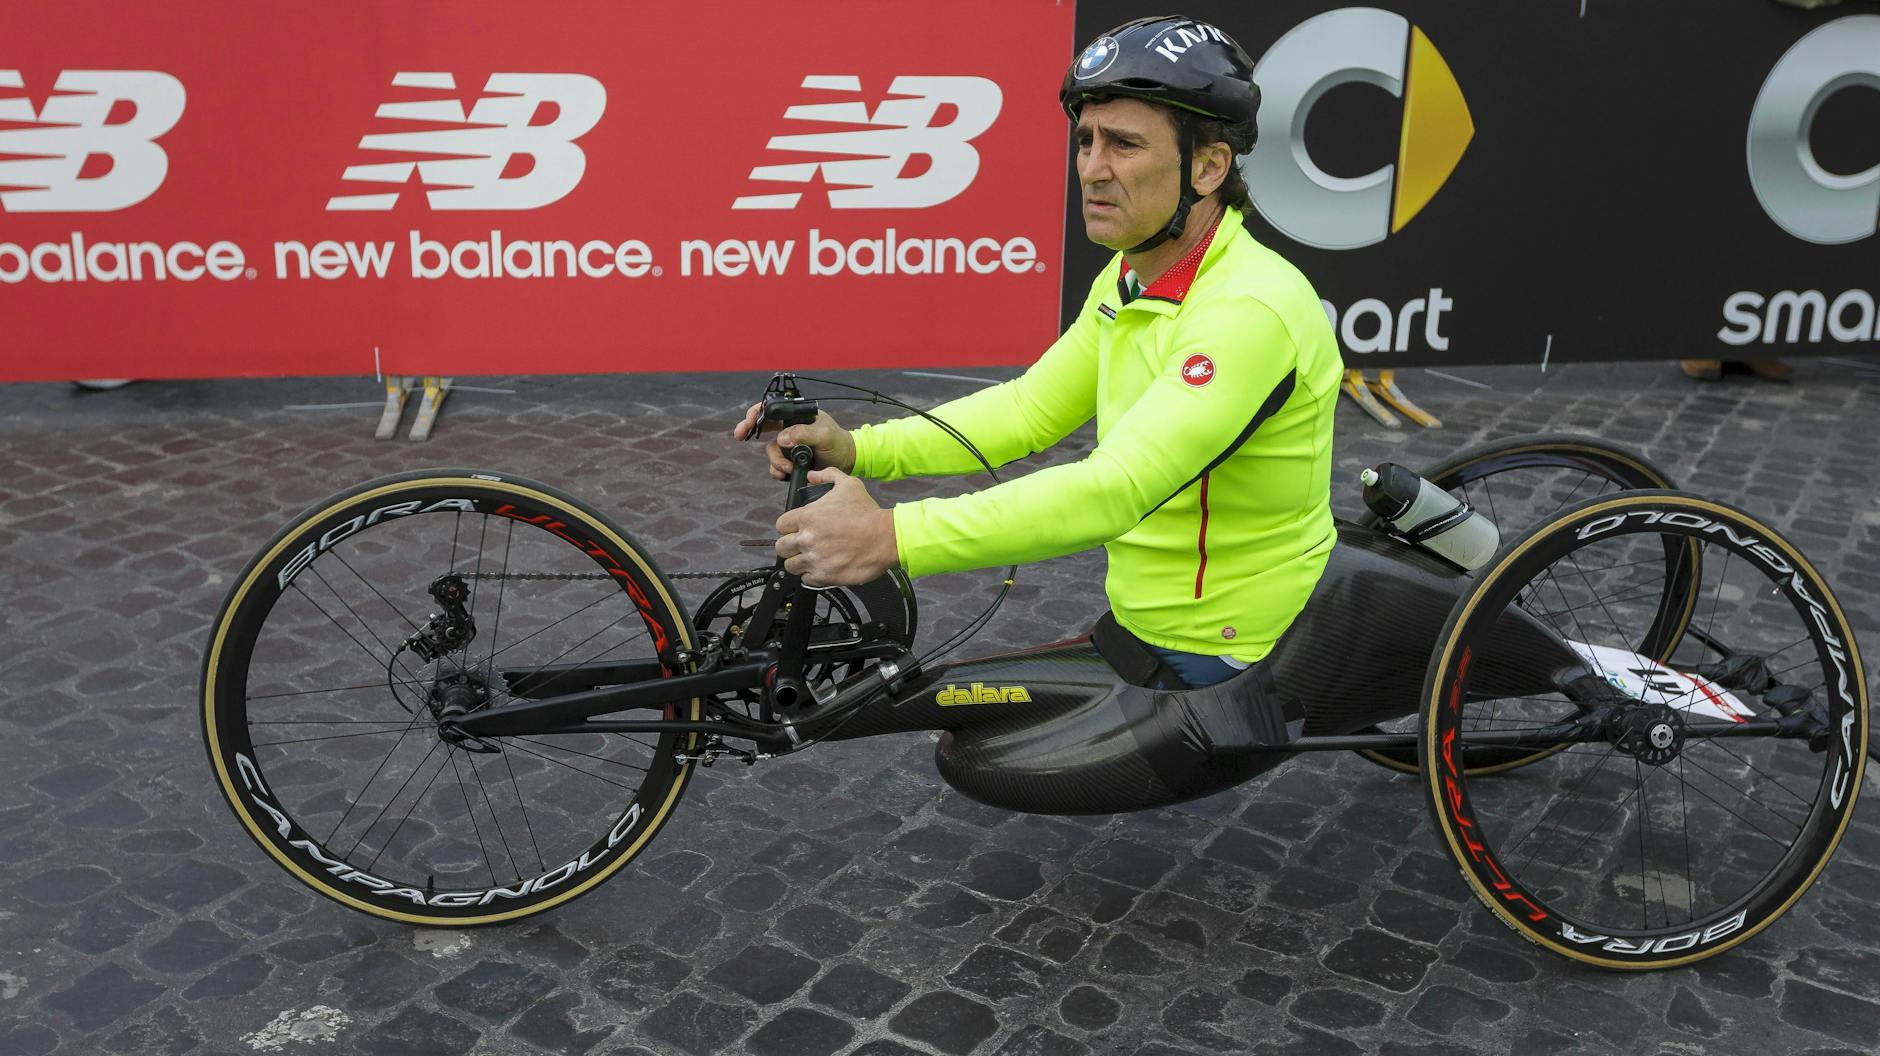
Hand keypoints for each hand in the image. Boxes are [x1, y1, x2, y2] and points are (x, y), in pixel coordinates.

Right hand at [733, 403, 857, 480]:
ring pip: (770, 451)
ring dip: (776, 461)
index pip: (772, 408)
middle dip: (748, 429)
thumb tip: (781, 438)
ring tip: (789, 468)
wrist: (847, 461)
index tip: (749, 422)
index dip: (757, 412)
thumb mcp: (825, 435)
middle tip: (740, 436)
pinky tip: (786, 474)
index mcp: (797, 415)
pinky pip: (776, 466)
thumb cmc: (838, 442)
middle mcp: (789, 428)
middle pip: (762, 426)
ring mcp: (788, 445)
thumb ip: (804, 433)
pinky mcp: (790, 461)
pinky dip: (778, 471)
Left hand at [774, 468, 897, 585]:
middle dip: (791, 546)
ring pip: (791, 566)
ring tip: (812, 558)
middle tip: (804, 545)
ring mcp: (814, 559)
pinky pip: (806, 580)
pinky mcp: (824, 576)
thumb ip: (828, 475)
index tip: (798, 530)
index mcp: (807, 517)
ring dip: (800, 562)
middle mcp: (806, 539)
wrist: (886, 537)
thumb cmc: (868, 513)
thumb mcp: (849, 485)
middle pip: (781, 548)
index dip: (789, 528)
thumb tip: (813, 476)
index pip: (781, 525)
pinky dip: (812, 576)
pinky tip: (822, 567)